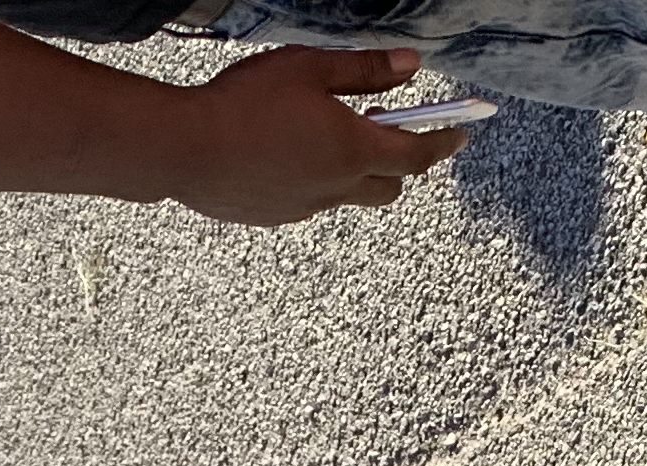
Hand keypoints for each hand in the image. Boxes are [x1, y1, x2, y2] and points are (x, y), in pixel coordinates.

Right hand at [158, 48, 467, 224]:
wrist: (185, 149)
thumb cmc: (247, 103)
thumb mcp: (311, 68)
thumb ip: (365, 70)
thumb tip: (410, 67)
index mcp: (354, 150)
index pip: (418, 154)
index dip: (444, 142)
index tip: (461, 133)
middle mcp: (337, 189)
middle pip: (391, 188)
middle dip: (400, 165)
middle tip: (387, 132)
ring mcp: (306, 209)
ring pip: (348, 196)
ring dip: (352, 171)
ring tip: (322, 135)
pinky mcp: (276, 217)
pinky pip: (310, 201)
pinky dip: (314, 180)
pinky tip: (284, 153)